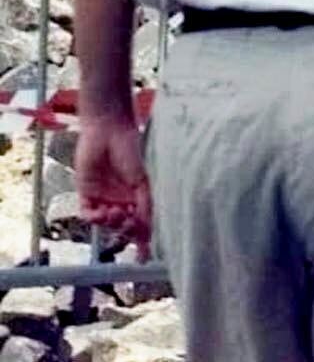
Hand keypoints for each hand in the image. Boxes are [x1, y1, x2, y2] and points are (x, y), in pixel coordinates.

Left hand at [75, 114, 150, 254]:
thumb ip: (146, 205)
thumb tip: (149, 232)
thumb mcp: (143, 181)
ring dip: (111, 223)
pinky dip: (95, 218)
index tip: (144, 259)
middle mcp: (121, 200)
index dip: (143, 241)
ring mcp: (104, 198)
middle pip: (123, 227)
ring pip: (106, 224)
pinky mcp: (87, 194)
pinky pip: (89, 215)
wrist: (108, 131)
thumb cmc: (131, 152)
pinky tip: (101, 212)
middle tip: (128, 222)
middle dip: (126, 230)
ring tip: (115, 212)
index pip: (141, 223)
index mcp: (138, 196)